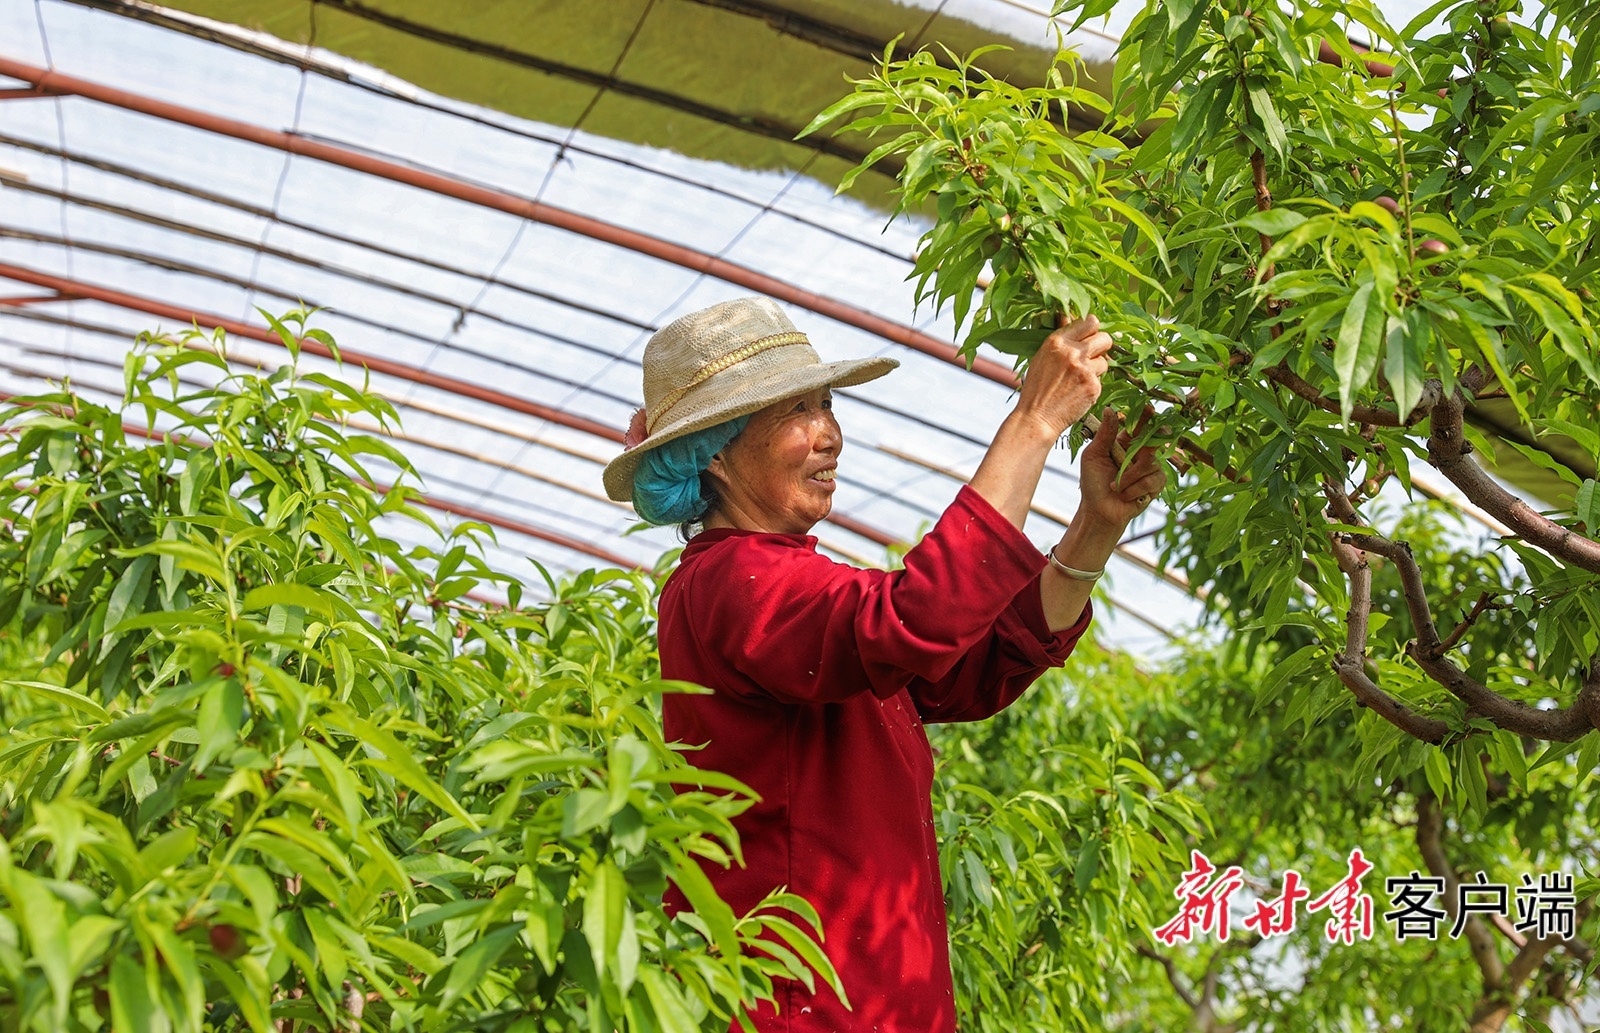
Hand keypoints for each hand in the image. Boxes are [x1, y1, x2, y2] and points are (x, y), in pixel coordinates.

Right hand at [1014, 314, 1114, 439]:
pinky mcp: (1092, 386)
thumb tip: (1069, 318)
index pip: (1089, 322)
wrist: (1036, 417)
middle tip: (1093, 356)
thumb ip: (1060, 339)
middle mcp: (1072, 352)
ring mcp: (1084, 369)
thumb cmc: (1037, 389)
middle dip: (1102, 346)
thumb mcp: (1041, 357)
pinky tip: (1078, 392)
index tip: (1090, 336)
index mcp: (1057, 341)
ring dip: (1096, 368)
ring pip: (1105, 361)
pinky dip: (1092, 386)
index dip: (1092, 330)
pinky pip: (1101, 380)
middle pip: (1105, 338)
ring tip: (1080, 379)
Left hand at [1077, 405, 1167, 529]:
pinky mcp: (1156, 485)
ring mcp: (1150, 468)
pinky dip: (1134, 489)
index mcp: (1125, 443)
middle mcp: (1140, 453)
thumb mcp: (1093, 456)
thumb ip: (1105, 434)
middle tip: (1132, 454)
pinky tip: (1125, 495)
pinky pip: (1152, 480)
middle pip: (1152, 441)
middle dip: (1142, 448)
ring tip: (1115, 486)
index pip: (1139, 425)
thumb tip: (1110, 409)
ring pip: (1150, 463)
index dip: (1145, 416)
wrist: (1098, 511)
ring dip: (1128, 478)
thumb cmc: (1093, 483)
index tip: (1148, 408)